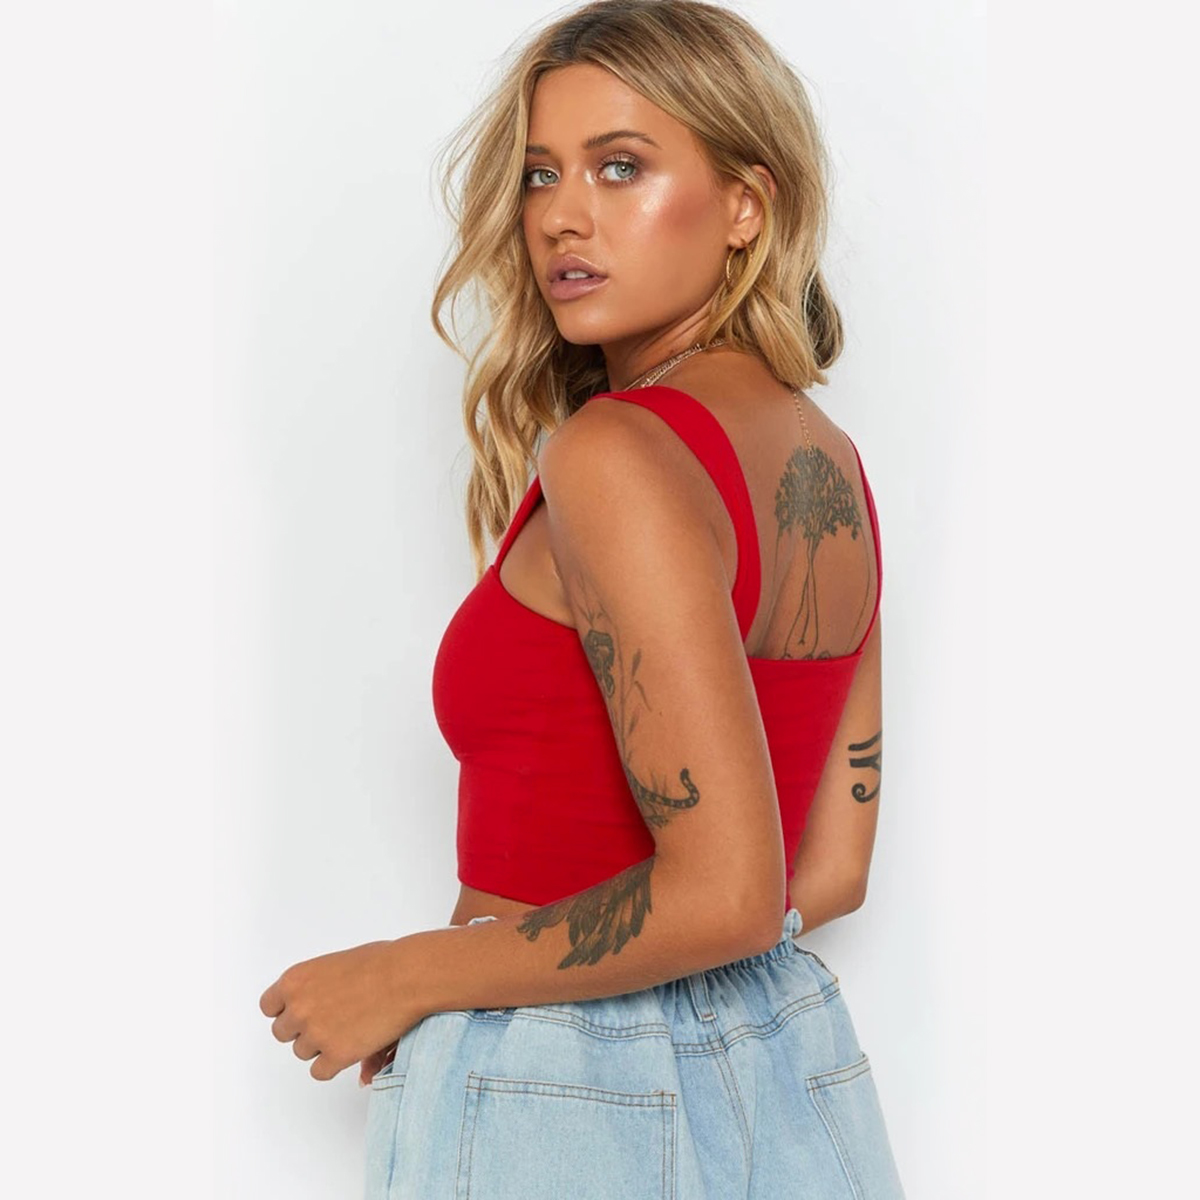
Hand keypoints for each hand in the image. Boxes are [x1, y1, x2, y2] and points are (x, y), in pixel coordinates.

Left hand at [258, 937, 424, 1082]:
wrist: (407, 976)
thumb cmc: (382, 962)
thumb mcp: (341, 966)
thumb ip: (321, 989)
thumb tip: (317, 1019)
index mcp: (295, 980)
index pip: (269, 1006)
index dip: (287, 1010)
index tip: (302, 1010)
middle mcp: (298, 1008)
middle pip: (282, 1032)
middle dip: (303, 1028)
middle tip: (329, 1021)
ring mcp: (315, 1033)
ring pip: (302, 1052)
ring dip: (320, 1045)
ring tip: (348, 1029)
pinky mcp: (335, 1055)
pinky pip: (319, 1071)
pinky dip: (333, 1064)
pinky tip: (352, 1047)